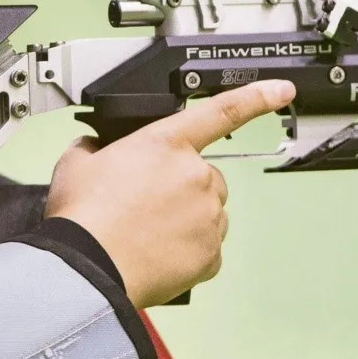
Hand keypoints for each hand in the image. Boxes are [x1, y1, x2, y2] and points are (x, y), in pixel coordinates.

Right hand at [45, 79, 295, 308]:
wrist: (87, 268)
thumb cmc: (82, 217)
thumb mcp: (75, 164)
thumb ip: (93, 148)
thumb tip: (93, 149)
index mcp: (166, 143)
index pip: (221, 111)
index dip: (256, 97)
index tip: (281, 90)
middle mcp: (195, 174)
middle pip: (204, 176)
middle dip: (181, 188)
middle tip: (145, 205)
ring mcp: (207, 215)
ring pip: (207, 212)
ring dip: (185, 219)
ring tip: (145, 232)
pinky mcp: (210, 254)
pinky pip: (206, 249)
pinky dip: (187, 252)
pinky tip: (156, 253)